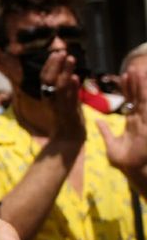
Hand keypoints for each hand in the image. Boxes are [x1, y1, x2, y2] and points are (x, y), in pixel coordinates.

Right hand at [37, 49, 83, 136]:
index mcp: (48, 96)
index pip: (45, 77)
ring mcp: (60, 106)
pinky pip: (70, 99)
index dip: (49, 65)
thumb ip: (64, 90)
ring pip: (60, 87)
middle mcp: (51, 100)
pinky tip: (75, 79)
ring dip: (65, 71)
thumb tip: (70, 75)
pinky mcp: (69, 114)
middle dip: (55, 65)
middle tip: (61, 52)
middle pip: (49, 79)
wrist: (68, 140)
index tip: (56, 53)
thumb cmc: (66, 121)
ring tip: (71, 59)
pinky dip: (72, 89)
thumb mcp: (62, 102)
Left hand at [98, 65, 146, 191]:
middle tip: (132, 68)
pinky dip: (145, 96)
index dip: (127, 89)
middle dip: (135, 83)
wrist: (134, 171)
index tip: (123, 76)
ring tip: (138, 71)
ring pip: (143, 100)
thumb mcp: (111, 144)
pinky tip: (144, 86)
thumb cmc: (125, 161)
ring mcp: (145, 122)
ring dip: (141, 86)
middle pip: (137, 98)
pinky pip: (145, 107)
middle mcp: (140, 120)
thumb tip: (98, 122)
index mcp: (132, 123)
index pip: (130, 102)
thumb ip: (106, 132)